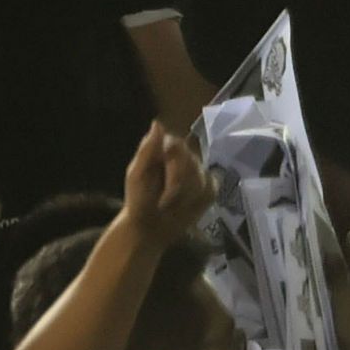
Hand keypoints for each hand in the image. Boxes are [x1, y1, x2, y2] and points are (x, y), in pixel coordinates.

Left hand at [124, 120, 211, 245]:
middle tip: (164, 201)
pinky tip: (189, 206)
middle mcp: (181, 156)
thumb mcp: (137, 174)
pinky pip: (212, 188)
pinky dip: (200, 199)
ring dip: (187, 196)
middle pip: (191, 162)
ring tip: (171, 205)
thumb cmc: (139, 198)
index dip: (174, 167)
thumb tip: (158, 123)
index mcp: (160, 148)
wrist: (151, 227)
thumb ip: (148, 149)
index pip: (177, 145)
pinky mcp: (207, 187)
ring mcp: (196, 171)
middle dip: (178, 186)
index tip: (164, 183)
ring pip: (202, 178)